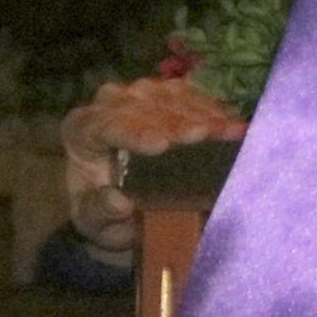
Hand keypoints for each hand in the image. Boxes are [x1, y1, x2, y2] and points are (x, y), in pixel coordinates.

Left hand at [59, 75, 246, 261]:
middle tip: (204, 135)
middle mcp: (108, 104)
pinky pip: (195, 97)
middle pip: (142, 106)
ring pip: (172, 97)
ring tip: (228, 132)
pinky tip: (235, 126)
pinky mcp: (171, 94)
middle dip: (175, 122)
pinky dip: (216, 112)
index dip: (133, 133)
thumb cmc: (104, 212)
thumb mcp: (94, 221)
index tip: (162, 146)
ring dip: (202, 115)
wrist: (124, 204)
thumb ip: (99, 211)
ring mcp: (142, 94)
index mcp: (80, 130)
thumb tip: (118, 202)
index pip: (104, 125)